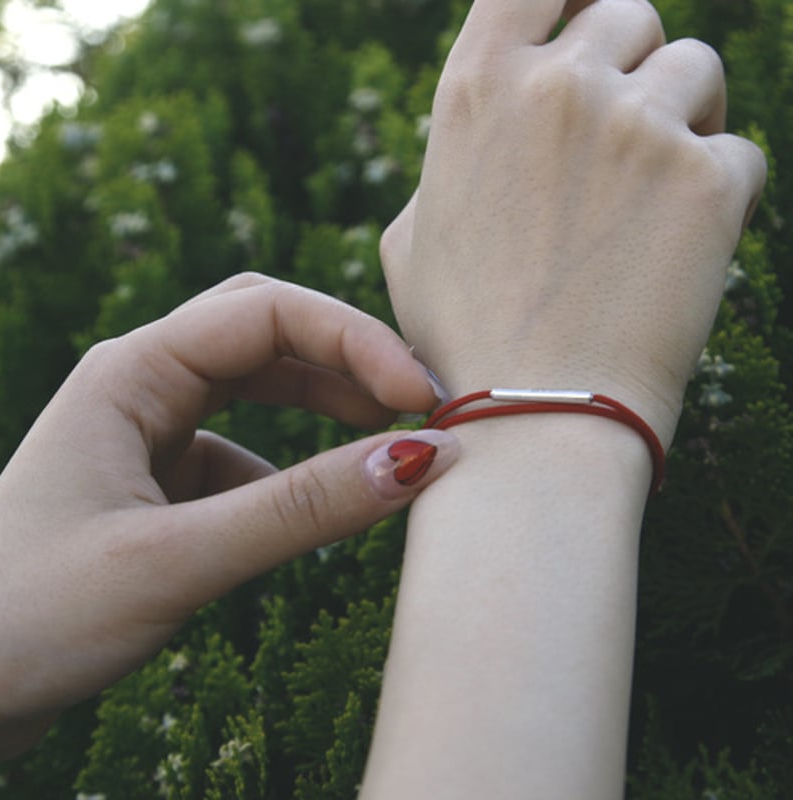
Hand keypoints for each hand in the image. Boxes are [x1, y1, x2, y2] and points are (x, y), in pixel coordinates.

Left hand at [0, 273, 457, 758]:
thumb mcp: (175, 559)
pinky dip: (290, 464)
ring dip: (325, 399)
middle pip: (266, 331)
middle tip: (414, 398)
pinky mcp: (160, 479)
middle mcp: (142, 384)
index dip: (355, 341)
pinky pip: (244, 448)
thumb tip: (421, 459)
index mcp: (131, 371)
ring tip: (386, 431)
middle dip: (346, 354)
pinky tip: (306, 506)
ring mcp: (151, 430)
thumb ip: (301, 509)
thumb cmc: (29, 618)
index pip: (266, 313)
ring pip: (259, 385)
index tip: (420, 397)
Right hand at [382, 0, 765, 446]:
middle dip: (634, 68)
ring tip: (653, 205)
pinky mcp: (707, 180)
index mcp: (475, 94)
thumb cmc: (463, 337)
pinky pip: (737, 151)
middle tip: (626, 143)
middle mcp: (556, 88)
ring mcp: (637, 127)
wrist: (533, 416)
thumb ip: (450, 164)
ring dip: (684, 122)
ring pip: (696, 72)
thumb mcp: (413, 242)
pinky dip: (716, 195)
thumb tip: (486, 131)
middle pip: (630, 15)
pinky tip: (677, 252)